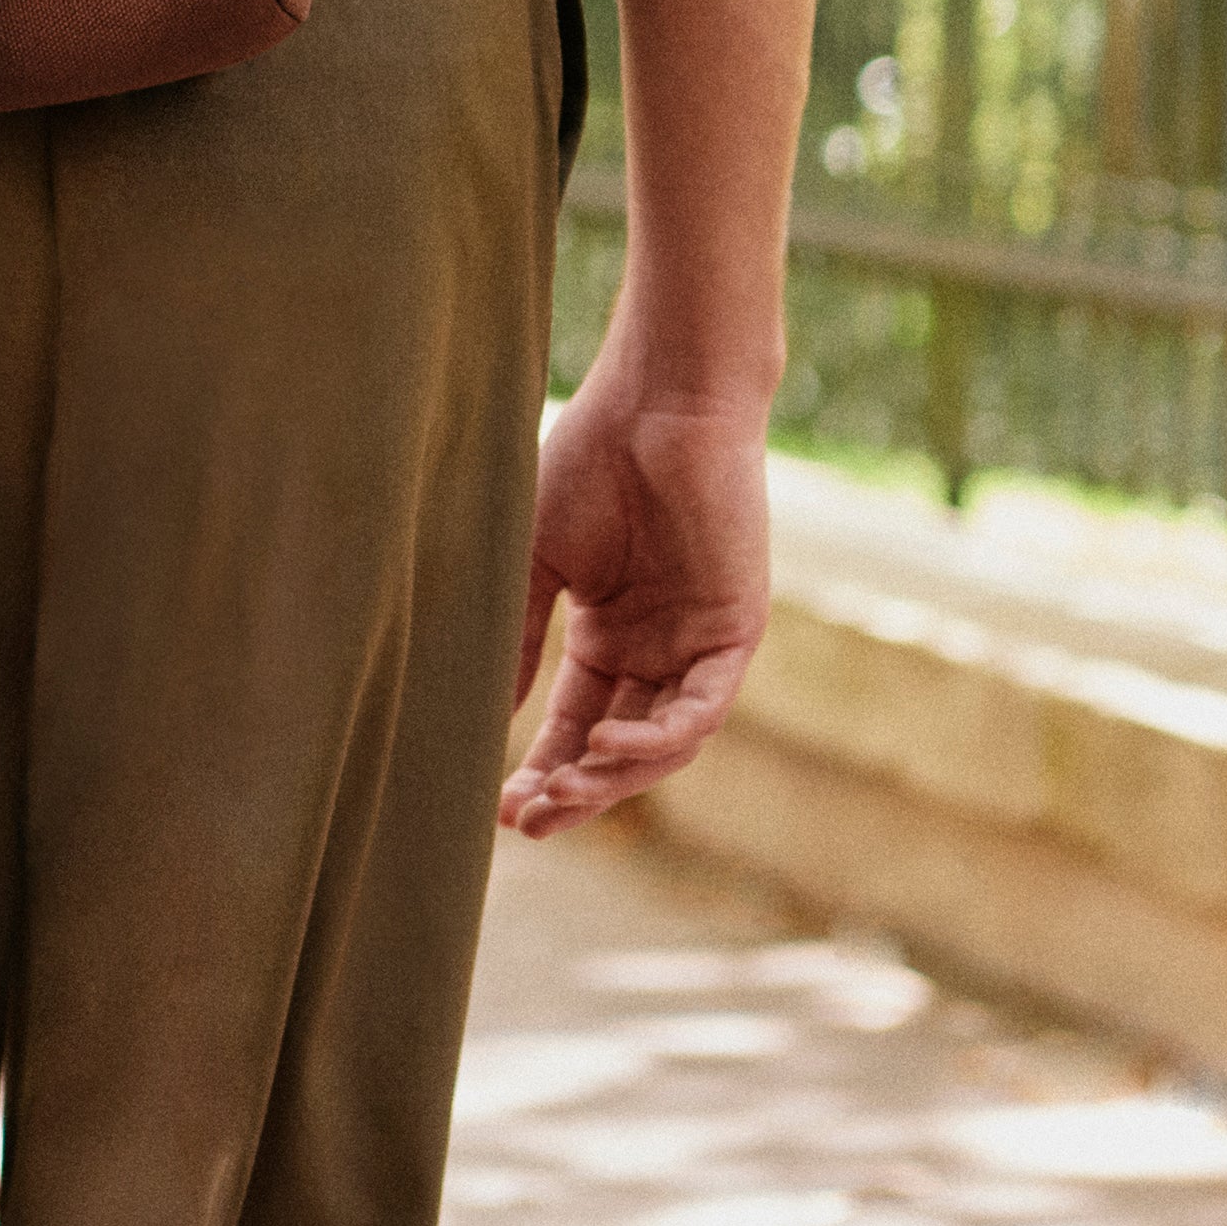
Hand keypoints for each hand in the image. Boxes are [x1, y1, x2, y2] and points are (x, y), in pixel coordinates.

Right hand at [501, 364, 771, 837]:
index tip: (500, 811)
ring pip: (663, 743)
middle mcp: (657, 649)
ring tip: (560, 793)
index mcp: (609, 634)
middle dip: (574, 792)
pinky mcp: (736, 631)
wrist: (657, 403)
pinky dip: (659, 737)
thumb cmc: (590, 464)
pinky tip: (606, 747)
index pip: (574, 724)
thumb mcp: (536, 563)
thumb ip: (518, 638)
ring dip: (612, 777)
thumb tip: (490, 718)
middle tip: (527, 822)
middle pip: (617, 749)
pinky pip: (702, 707)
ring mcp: (699, 644)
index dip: (541, 770)